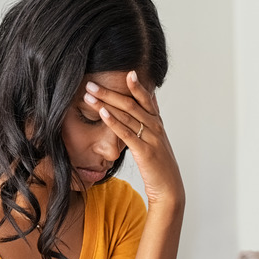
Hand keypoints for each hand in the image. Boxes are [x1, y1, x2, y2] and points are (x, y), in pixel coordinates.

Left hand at [84, 71, 184, 206]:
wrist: (169, 188)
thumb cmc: (159, 165)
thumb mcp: (155, 141)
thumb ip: (150, 123)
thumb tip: (147, 103)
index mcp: (157, 124)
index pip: (146, 99)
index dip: (137, 85)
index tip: (126, 71)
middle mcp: (155, 127)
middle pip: (131, 104)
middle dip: (109, 92)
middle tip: (91, 83)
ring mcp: (151, 138)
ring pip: (126, 116)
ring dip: (106, 103)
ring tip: (89, 95)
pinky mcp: (144, 151)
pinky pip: (126, 133)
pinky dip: (114, 122)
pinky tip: (102, 113)